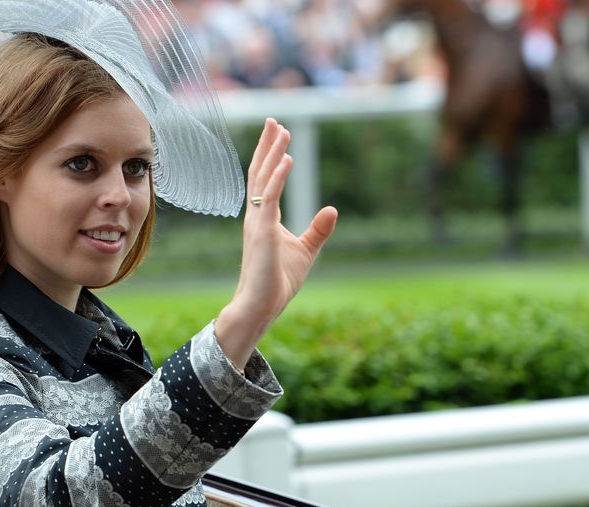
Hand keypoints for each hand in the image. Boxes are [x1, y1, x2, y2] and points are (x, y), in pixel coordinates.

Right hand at [215, 118, 337, 368]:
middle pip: (261, 172)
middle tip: (274, 120)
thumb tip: (332, 209)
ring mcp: (257, 222)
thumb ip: (318, 230)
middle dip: (268, 145)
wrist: (261, 305)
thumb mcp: (306, 250)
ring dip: (272, 153)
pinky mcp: (261, 231)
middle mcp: (256, 215)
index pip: (265, 180)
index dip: (271, 155)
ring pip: (263, 179)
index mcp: (264, 218)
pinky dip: (278, 177)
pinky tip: (288, 159)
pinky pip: (269, 198)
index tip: (279, 132)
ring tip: (281, 130)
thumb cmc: (277, 281)